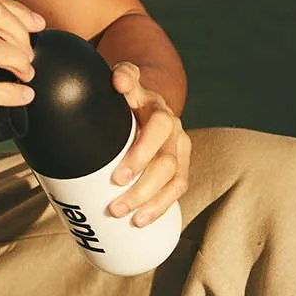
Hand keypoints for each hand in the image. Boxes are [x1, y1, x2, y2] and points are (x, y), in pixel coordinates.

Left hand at [107, 62, 189, 226]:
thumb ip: (124, 74)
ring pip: (174, 182)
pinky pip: (177, 191)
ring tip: (127, 218)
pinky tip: (142, 221)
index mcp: (160, 110)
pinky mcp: (180, 167)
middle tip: (115, 206)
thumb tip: (118, 80)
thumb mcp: (126, 79)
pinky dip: (160, 208)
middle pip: (166, 164)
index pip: (158, 130)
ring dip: (152, 204)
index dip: (141, 154)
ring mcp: (180, 151)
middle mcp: (175, 132)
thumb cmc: (126, 95)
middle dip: (142, 188)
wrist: (146, 101)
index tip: (117, 177)